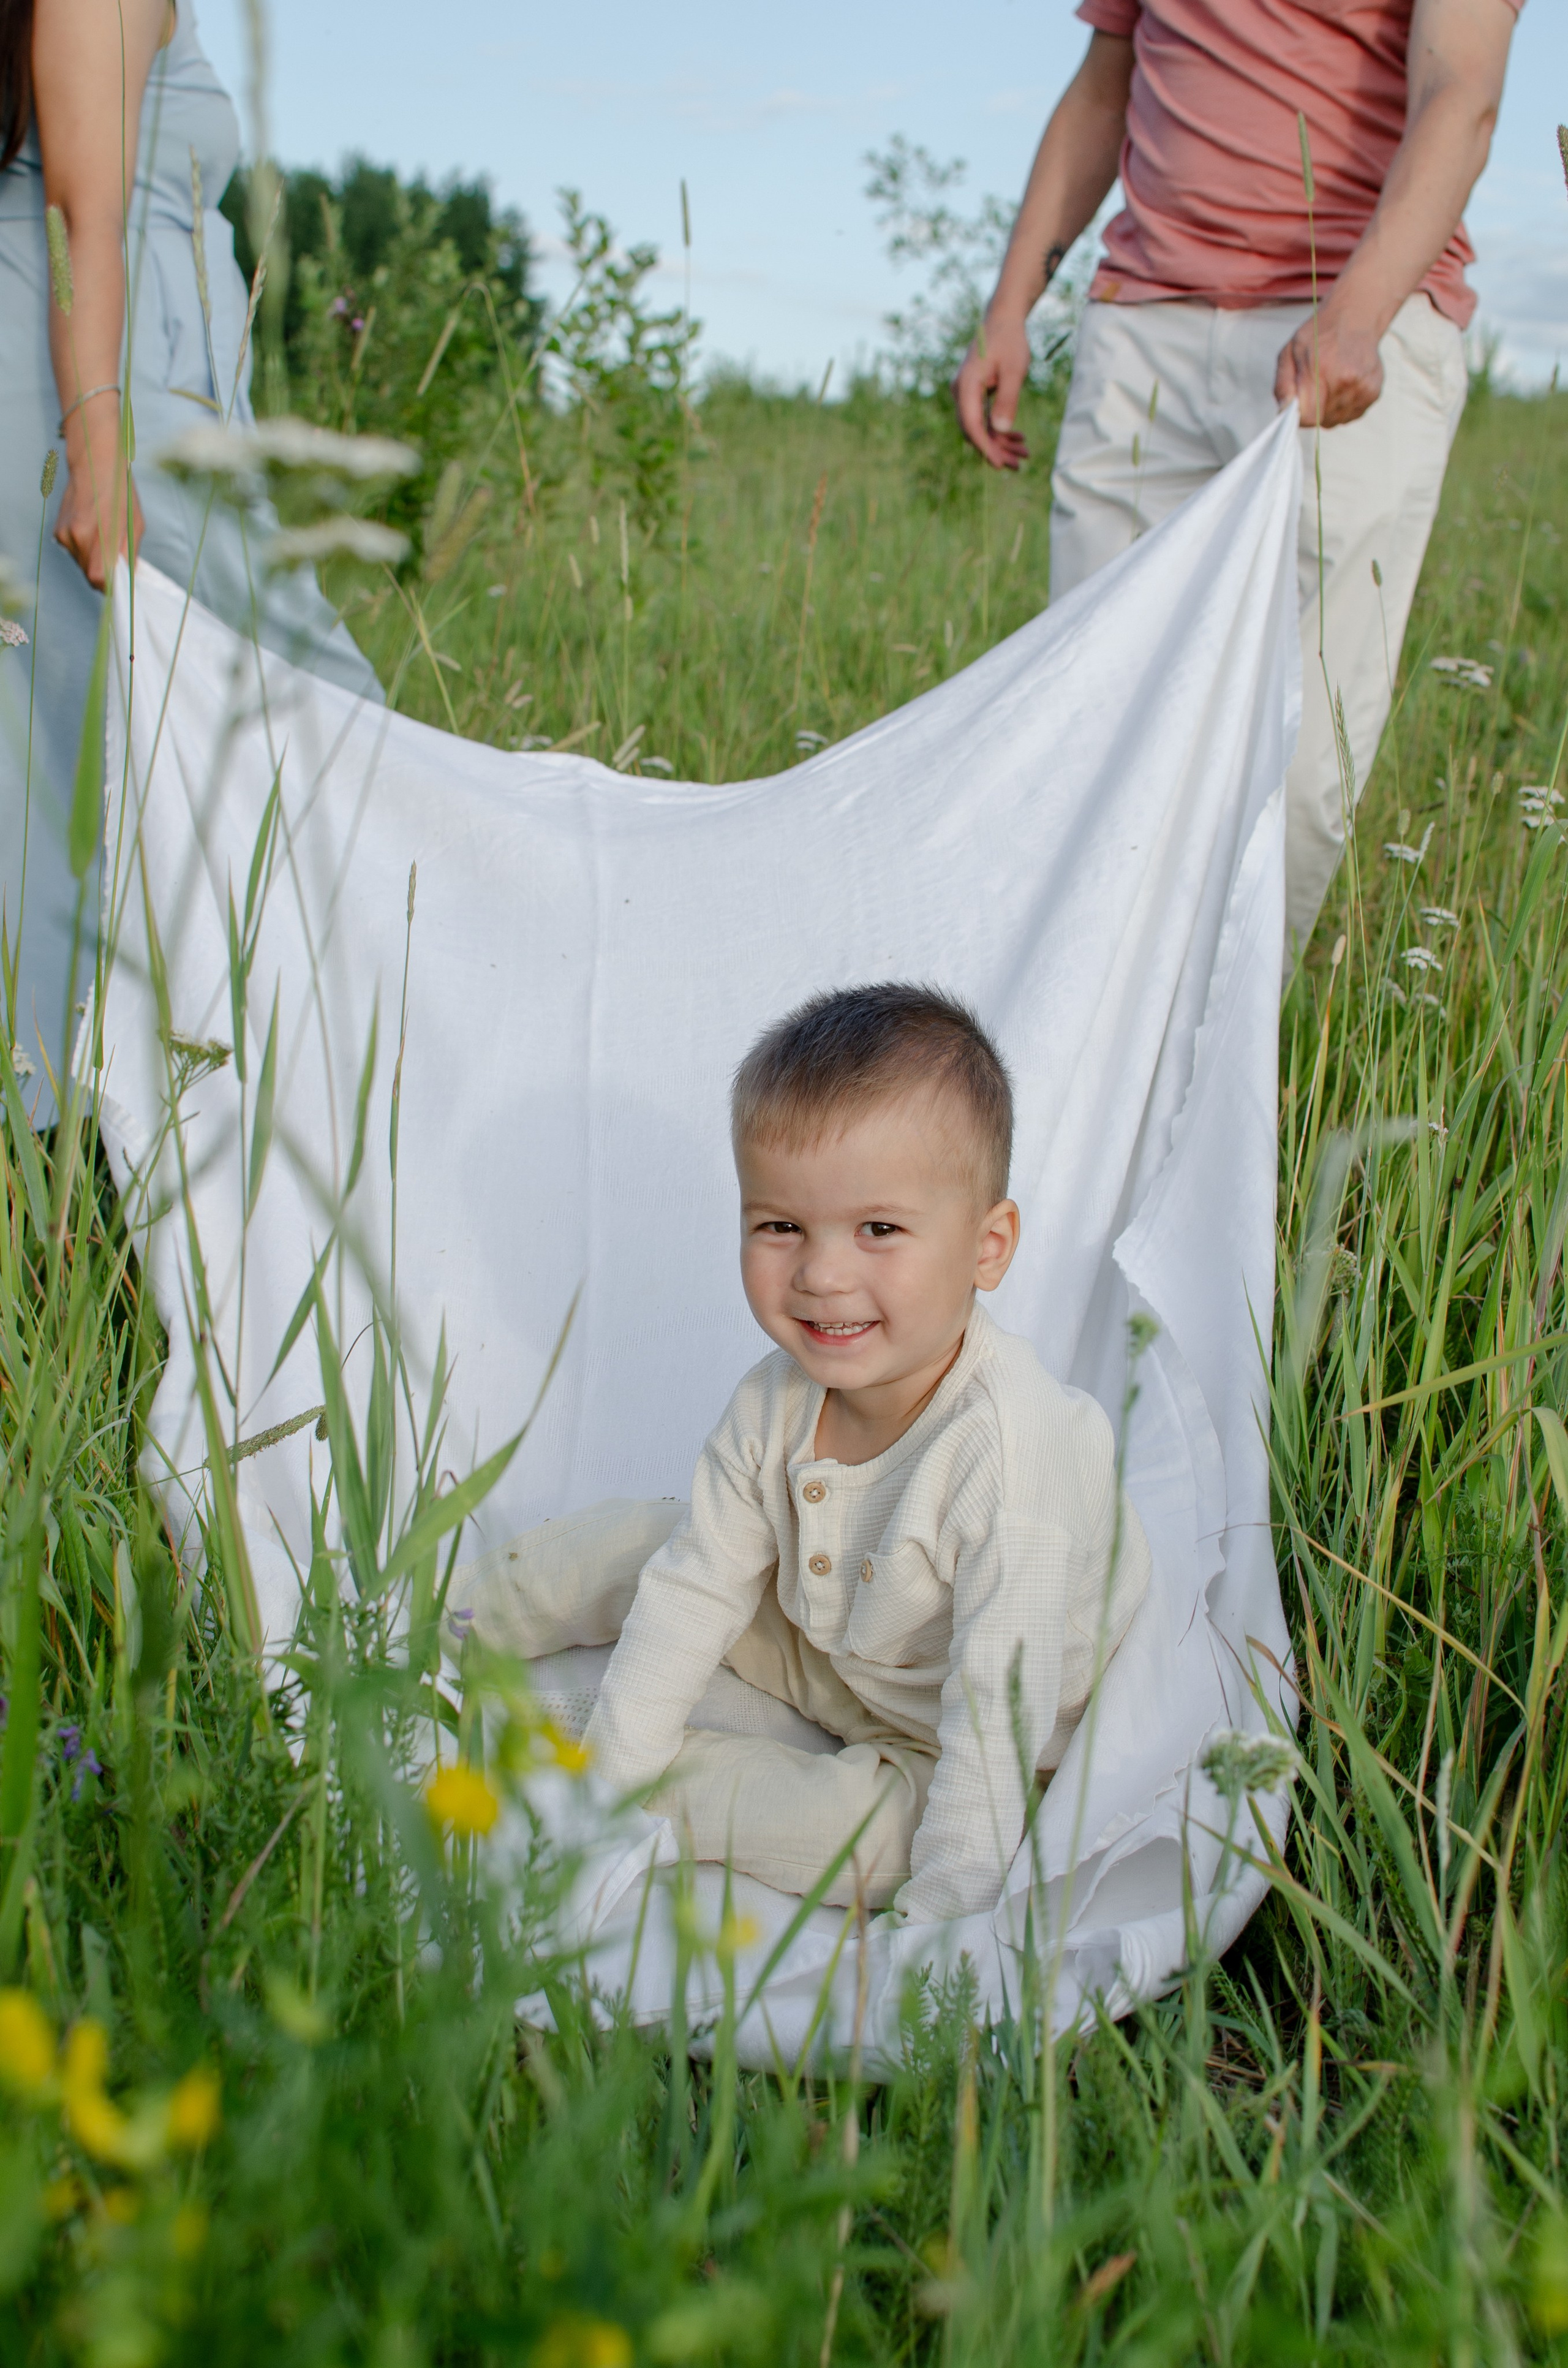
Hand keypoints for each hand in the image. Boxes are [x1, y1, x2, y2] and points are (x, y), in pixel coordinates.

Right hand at [54, 417, 142, 591]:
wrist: (94, 465)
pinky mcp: (58, 531)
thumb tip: (128, 578)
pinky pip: (74, 553)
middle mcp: (77, 537)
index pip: (99, 578)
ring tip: (106, 542)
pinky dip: (85, 551)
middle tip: (118, 564)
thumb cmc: (120, 492)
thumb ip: (129, 555)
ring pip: (81, 565)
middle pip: (90, 575)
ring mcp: (65, 534)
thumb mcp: (135, 525)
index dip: (111, 586)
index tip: (121, 585)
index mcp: (98, 535)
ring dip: (95, 562)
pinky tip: (93, 534)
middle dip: (105, 575)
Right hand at [952, 315, 1032, 469]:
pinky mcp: (975, 394)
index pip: (972, 425)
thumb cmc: (1010, 341)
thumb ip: (1007, 400)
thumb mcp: (1014, 370)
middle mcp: (962, 392)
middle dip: (996, 450)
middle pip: (974, 431)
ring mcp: (967, 394)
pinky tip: (1018, 439)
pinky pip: (985, 418)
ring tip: (1024, 455)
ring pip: (981, 427)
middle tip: (1018, 466)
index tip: (1000, 464)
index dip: (985, 448)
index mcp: (966, 386)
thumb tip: (1000, 431)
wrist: (1003, 319)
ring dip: (1001, 443)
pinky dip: (1000, 430)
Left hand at [1273, 310, 1385, 428]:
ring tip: (1331, 383)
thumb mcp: (1291, 351)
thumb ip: (1283, 384)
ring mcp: (1362, 388)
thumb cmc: (1321, 333)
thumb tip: (1285, 410)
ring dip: (1330, 409)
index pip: (1309, 417)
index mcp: (1322, 371)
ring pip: (1337, 420)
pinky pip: (1352, 415)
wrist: (1355, 316)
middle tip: (1317, 385)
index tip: (1300, 403)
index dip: (1301, 415)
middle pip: (1322, 421)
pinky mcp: (1373, 392)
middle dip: (1315, 410)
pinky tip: (1343, 385)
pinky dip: (1345, 406)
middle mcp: (1346, 381)